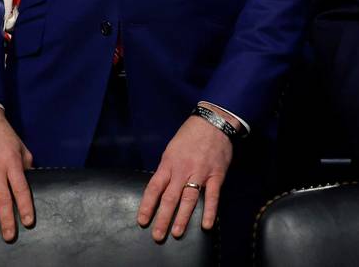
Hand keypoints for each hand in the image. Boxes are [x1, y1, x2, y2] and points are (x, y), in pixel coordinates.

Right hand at [0, 106, 34, 240]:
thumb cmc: (3, 134)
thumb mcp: (21, 147)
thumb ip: (27, 165)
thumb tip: (32, 181)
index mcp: (12, 162)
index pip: (21, 189)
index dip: (25, 207)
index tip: (27, 221)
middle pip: (2, 198)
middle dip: (7, 219)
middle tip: (9, 235)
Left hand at [136, 105, 233, 241]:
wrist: (212, 123)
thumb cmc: (189, 136)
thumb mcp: (171, 150)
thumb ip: (167, 169)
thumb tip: (160, 188)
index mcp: (168, 164)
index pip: (154, 188)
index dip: (147, 205)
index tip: (142, 221)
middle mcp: (182, 170)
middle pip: (170, 198)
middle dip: (162, 218)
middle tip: (157, 236)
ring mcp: (200, 173)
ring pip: (189, 199)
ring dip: (182, 218)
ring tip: (176, 233)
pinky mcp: (216, 175)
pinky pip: (212, 196)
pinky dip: (209, 211)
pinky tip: (206, 225)